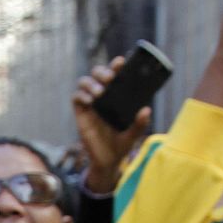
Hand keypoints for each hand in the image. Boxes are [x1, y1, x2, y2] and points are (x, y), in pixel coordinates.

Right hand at [71, 56, 153, 193]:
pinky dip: (82, 95)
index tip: (121, 62)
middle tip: (110, 79)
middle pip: (97, 74)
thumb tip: (146, 110)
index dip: (116, 65)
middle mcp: (103, 96)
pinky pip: (76, 98)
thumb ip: (140, 123)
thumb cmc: (122, 144)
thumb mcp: (134, 134)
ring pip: (85, 82)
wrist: (107, 160)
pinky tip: (91, 101)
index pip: (115, 75)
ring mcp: (91, 104)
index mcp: (117, 96)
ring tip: (100, 93)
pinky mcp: (80, 113)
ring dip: (91, 83)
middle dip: (102, 72)